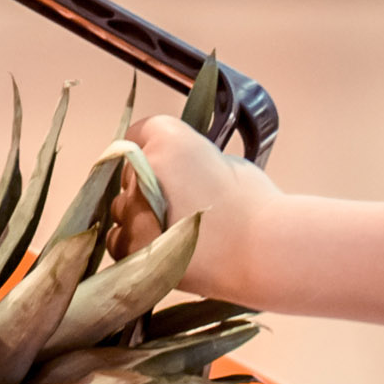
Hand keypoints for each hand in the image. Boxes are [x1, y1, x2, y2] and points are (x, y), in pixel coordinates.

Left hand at [126, 113, 278, 300]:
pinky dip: (133, 243)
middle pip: (129, 174)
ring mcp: (133, 208)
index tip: (160, 163)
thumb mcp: (226, 161)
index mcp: (168, 139)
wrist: (264, 250)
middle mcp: (143, 168)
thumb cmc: (256, 205)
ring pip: (121, 208)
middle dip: (147, 186)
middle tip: (178, 205)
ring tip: (171, 232)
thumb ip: (192, 161)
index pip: (138, 133)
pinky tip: (159, 248)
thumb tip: (181, 174)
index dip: (150, 149)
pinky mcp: (132, 246)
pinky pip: (118, 240)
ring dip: (138, 215)